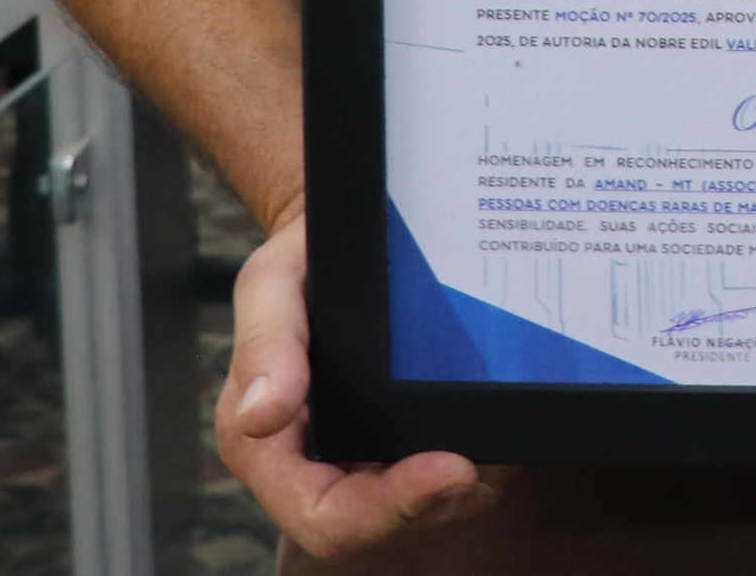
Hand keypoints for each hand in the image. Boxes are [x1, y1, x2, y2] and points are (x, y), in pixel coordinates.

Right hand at [220, 214, 504, 555]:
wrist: (349, 234)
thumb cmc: (302, 261)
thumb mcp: (272, 285)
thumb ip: (267, 345)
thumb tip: (261, 416)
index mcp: (267, 447)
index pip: (323, 515)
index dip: (385, 508)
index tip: (448, 468)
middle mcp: (314, 464)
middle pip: (378, 522)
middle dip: (433, 500)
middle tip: (481, 461)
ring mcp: (359, 458)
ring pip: (418, 509)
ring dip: (461, 487)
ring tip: (493, 445)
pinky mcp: (398, 441)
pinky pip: (441, 478)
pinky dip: (475, 462)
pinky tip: (490, 431)